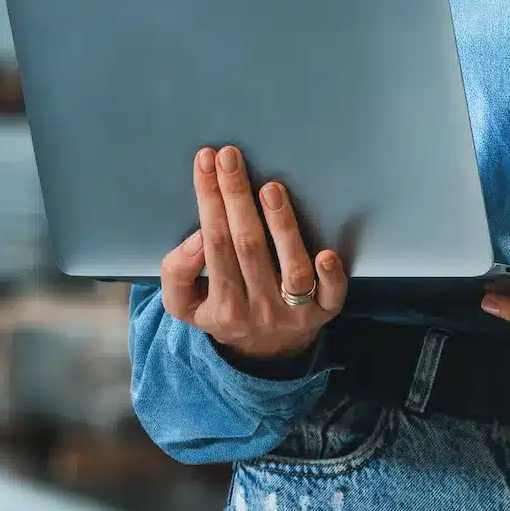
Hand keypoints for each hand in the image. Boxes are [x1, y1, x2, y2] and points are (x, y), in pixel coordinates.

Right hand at [159, 146, 347, 360]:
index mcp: (221, 305)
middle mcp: (258, 308)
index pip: (214, 243)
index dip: (209, 201)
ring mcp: (295, 311)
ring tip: (271, 188)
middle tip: (231, 156)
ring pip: (290, 267)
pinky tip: (326, 252)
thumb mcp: (186, 304)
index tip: (206, 161)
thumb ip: (178, 273)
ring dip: (281, 226)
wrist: (266, 354)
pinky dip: (330, 275)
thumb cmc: (225, 310)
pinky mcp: (326, 312)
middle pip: (246, 246)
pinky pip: (331, 295)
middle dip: (236, 197)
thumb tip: (199, 237)